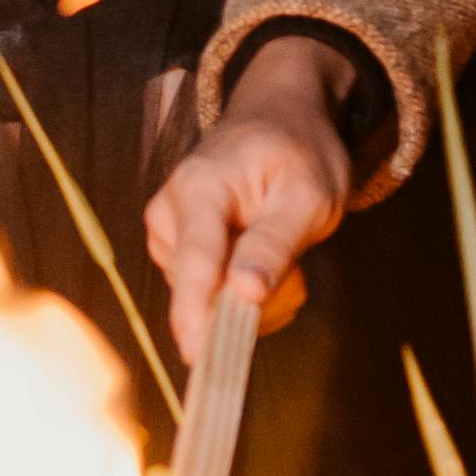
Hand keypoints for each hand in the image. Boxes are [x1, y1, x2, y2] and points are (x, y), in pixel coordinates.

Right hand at [147, 40, 355, 376]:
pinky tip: (262, 263)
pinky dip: (242, 292)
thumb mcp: (308, 195)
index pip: (196, 262)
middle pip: (203, 290)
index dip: (197, 313)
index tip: (198, 357)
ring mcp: (166, 231)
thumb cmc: (299, 151)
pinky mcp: (173, 248)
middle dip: (255, 300)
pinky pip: (208, 295)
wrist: (278, 118)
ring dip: (253, 297)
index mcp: (199, 189)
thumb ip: (274, 244)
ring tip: (282, 253)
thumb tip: (244, 296)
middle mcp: (169, 211)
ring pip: (208, 299)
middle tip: (298, 272)